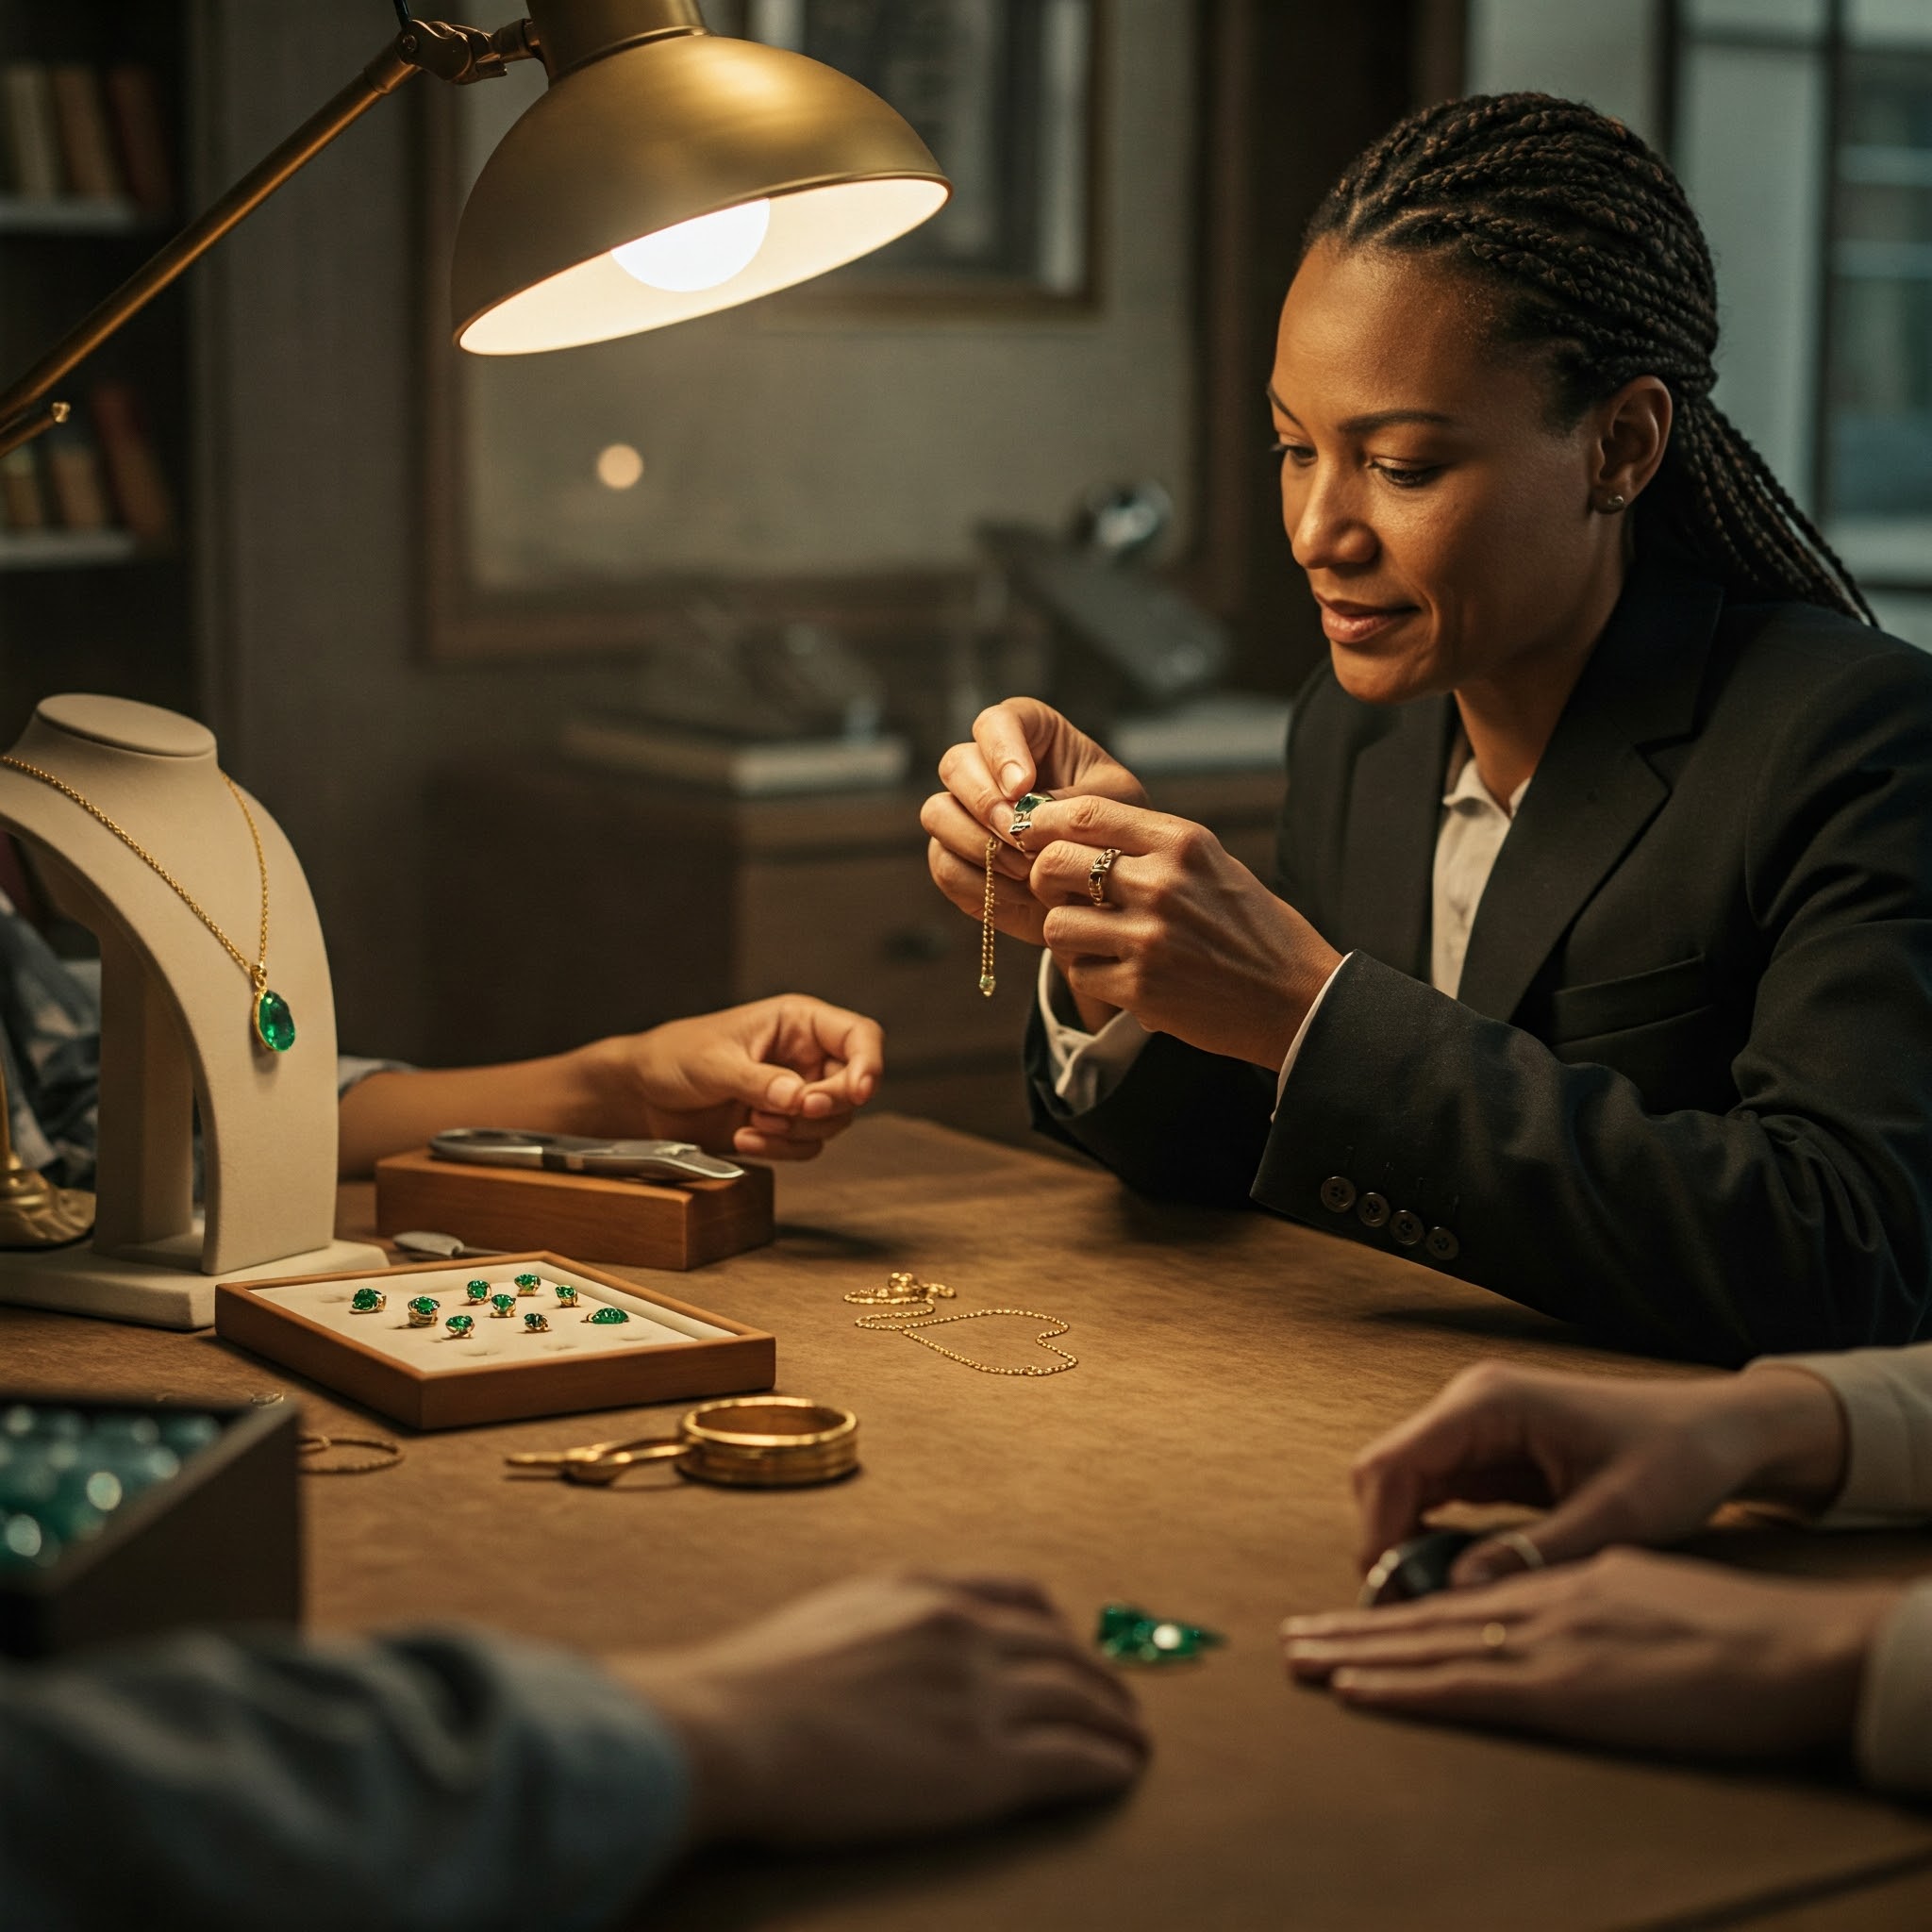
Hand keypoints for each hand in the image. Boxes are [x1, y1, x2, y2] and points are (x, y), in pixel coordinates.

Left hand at [583, 995, 883, 1161]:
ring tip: (754, 1122)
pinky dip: (782, 1149)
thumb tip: (799, 1097)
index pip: (859, 1035)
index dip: (869, 1063)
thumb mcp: (715, 1063)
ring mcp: (797, 1092)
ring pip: (834, 1121)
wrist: (643, 1094)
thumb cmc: (675, 1057)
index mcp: (798, 1022)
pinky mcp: (783, 1125)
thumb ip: (759, 1080)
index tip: (857, 1091)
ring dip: (798, 1131)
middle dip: (825, 1106)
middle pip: (854, 1085)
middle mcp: (806, 1056)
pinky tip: (745, 1137)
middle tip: (793, 1111)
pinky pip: (807, 1145)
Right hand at [610, 1573, 1147, 1847]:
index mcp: (919, 1590)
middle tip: (1118, 1699)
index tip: (1071, 1643)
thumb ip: (875, 1625)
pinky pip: (1071, 1757)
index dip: (1056, 1625)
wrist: (728, 1729)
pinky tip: (1122, 1770)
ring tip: (1134, 1739)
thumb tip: (885, 1651)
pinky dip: (1107, 1762)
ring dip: (1116, 1719)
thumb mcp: (824, 1618)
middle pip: (1060, 1647)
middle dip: (1098, 1674)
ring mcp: (977, 1694)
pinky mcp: (983, 1766)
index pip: (1016, 1595)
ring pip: (1079, 1698)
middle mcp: (960, 1629)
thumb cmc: (750, 1688)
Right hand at [923, 699, 1148, 953]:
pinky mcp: (954, 856)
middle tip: (1020, 838)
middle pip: (956, 764)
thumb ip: (1072, 802)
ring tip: (1027, 871)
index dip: (1002, 752)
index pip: (997, 723)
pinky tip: (1019, 893)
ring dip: (977, 844)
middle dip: (985, 804)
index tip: (1022, 787)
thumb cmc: (1115, 829)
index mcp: (1030, 736)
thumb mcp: (1114, 805)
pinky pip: (942, 863)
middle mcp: (987, 767)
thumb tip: (1022, 816)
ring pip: (937, 813)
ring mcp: (964, 812)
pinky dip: (978, 882)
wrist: (1105, 888)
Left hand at [1019, 794, 1341, 1068]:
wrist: (1296, 998)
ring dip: (1067, 933)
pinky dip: (1092, 974)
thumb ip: (1149, 845)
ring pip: (1056, 923)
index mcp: (1182, 843)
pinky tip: (1122, 973)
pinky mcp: (1141, 988)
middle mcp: (1162, 884)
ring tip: (1097, 939)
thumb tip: (1068, 827)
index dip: (1044, 822)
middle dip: (1045, 880)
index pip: (1085, 813)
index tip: (1034, 835)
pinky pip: (1079, 972)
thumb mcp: (1211, 864)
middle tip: (1062, 894)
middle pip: (1054, 865)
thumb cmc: (1251, 926)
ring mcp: (1149, 938)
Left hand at [1283, 1548, 1901, 1760]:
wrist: (1791, 1646)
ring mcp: (1545, 1643)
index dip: (1397, 1612)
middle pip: (1426, 1618)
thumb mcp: (1644, 1589)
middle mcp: (1540, 1604)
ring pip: (1428, 1648)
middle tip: (1289, 1642)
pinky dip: (1403, 1688)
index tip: (1344, 1623)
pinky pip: (1463, 1687)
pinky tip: (1357, 1690)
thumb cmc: (1735, 1628)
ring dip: (1358, 1658)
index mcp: (1562, 1582)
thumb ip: (1582, 1596)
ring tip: (1299, 1663)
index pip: (1461, 1597)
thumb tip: (1545, 1616)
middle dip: (1353, 1632)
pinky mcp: (1562, 1687)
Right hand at [1349, 1361, 1850, 1584]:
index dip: (1378, 1531)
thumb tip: (1459, 1594)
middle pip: (1386, 1472)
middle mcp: (1470, 1404)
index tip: (1388, 1595)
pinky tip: (1450, 1580)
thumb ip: (1534, 1554)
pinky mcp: (1490, 1452)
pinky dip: (1429, 1536)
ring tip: (1422, 1603)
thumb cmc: (1678, 1459)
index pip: (1393, 1463)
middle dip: (1384, 1539)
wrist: (1720, 1433)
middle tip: (1402, 1609)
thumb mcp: (1615, 1516)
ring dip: (1403, 1540)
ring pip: (1403, 1485)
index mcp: (1490, 1403)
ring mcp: (1476, 1426)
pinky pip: (1435, 1494)